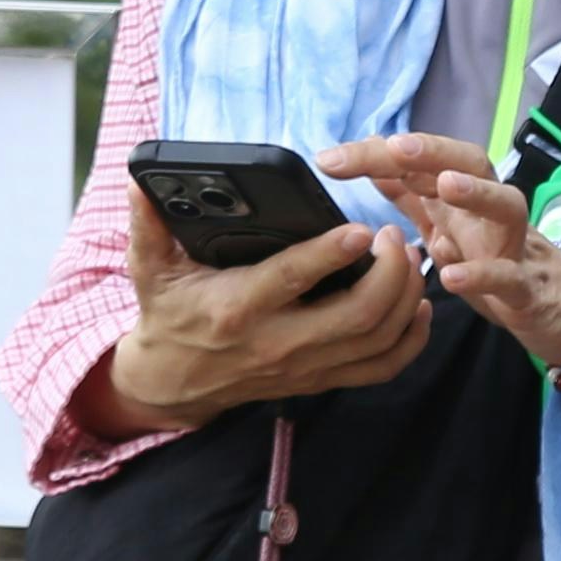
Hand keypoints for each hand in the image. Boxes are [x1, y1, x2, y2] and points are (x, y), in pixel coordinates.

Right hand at [88, 184, 430, 433]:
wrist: (174, 382)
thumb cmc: (169, 314)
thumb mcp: (150, 268)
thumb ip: (148, 223)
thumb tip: (139, 178)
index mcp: (237, 307)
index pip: (292, 280)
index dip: (330, 254)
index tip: (361, 228)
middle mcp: (277, 343)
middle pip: (356, 316)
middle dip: (390, 273)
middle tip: (395, 233)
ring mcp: (305, 367)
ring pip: (378, 340)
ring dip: (407, 298)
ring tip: (412, 257)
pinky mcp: (321, 380)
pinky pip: (382, 367)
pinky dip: (411, 339)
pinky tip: (421, 305)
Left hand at [323, 132, 560, 377]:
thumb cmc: (499, 262)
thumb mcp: (449, 226)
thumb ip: (413, 196)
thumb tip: (372, 159)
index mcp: (464, 196)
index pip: (423, 160)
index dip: (377, 155)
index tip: (329, 159)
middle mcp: (490, 211)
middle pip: (470, 162)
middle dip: (433, 150)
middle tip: (394, 146)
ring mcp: (514, 245)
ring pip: (506, 205)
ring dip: (477, 192)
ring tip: (445, 184)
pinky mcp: (528, 288)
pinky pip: (509, 276)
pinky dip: (483, 274)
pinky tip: (451, 275)